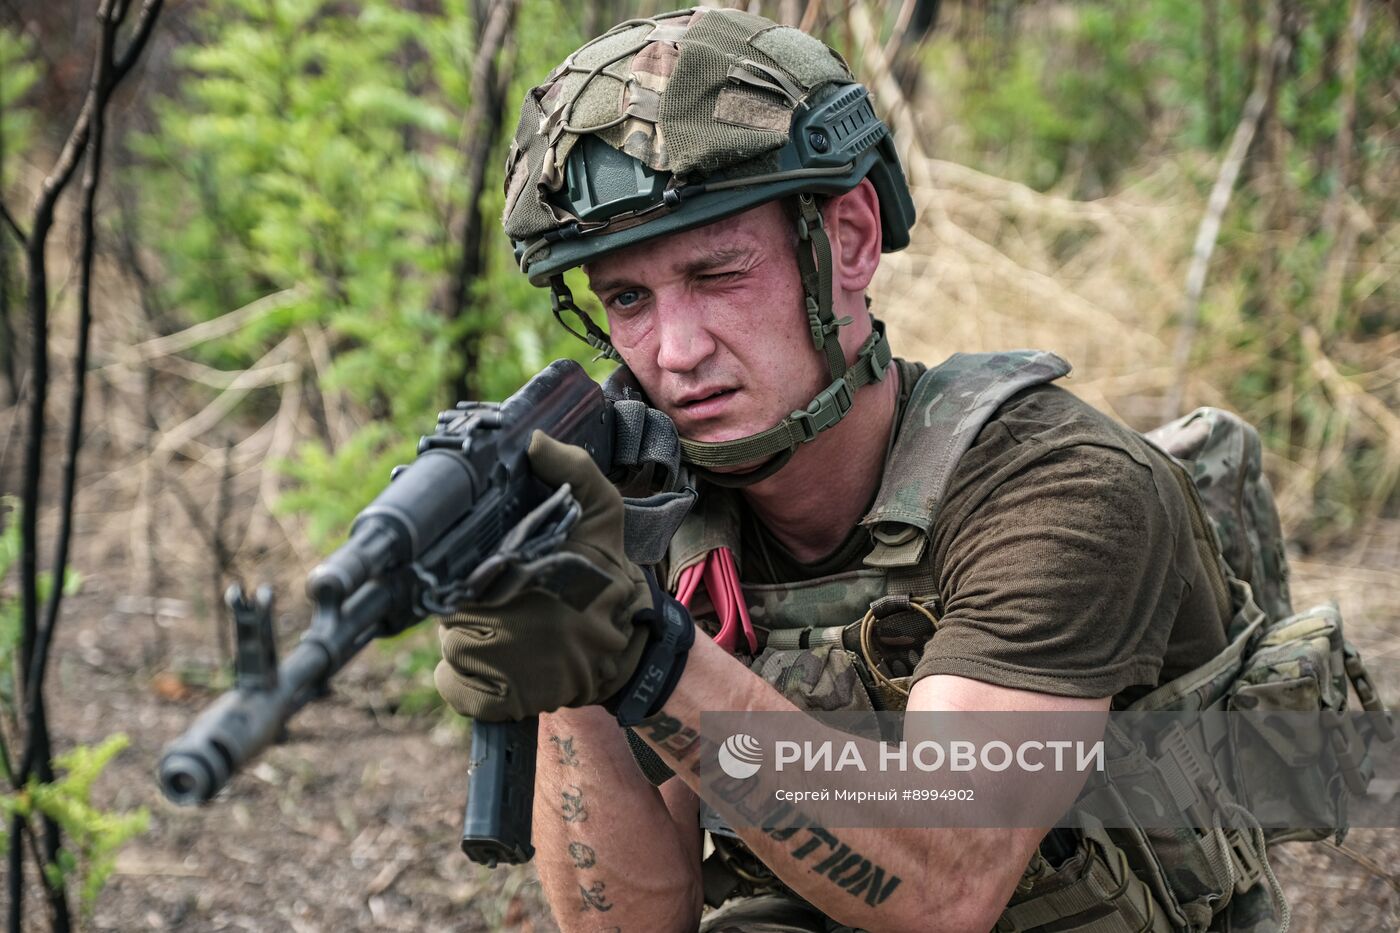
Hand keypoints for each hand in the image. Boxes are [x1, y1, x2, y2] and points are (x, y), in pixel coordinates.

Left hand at [434, 431, 652, 721]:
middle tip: (505, 592)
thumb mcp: (601, 513)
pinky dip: (467, 677)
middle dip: (465, 593)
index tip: (473, 564)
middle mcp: (483, 613)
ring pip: (449, 638)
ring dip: (469, 631)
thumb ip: (571, 470)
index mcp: (500, 565)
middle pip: (443, 598)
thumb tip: (534, 440)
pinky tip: (500, 661)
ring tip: (513, 624)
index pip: (443, 560)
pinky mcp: (489, 698)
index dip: (451, 559)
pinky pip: (453, 682)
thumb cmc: (609, 579)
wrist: (631, 652)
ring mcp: (484, 660)